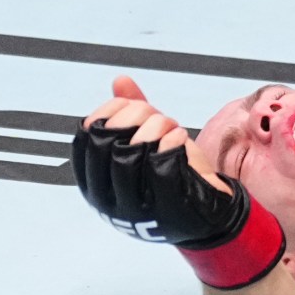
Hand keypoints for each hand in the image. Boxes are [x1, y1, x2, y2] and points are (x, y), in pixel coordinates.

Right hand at [73, 74, 242, 244]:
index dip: (105, 114)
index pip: (84, 140)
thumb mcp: (149, 142)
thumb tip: (121, 81)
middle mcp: (109, 201)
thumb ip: (132, 114)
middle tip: (154, 114)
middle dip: (131, 116)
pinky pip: (160, 163)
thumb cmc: (175, 176)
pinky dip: (171, 140)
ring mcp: (135, 208)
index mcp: (95, 187)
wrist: (209, 213)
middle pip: (104, 142)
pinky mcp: (165, 206)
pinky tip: (180, 136)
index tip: (129, 107)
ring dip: (154, 126)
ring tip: (171, 126)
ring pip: (130, 151)